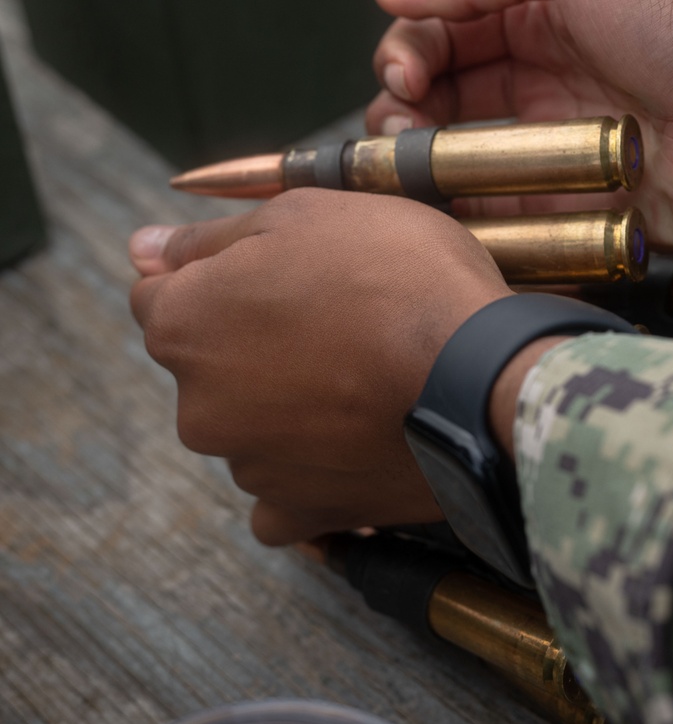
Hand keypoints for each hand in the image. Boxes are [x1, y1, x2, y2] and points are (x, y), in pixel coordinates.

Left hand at [129, 191, 509, 544]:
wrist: (481, 373)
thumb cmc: (396, 274)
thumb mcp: (304, 214)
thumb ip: (209, 237)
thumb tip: (142, 245)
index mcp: (183, 323)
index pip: (159, 294)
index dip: (221, 275)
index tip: (281, 274)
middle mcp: (195, 403)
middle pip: (207, 365)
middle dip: (252, 343)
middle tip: (339, 319)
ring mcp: (247, 464)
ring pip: (247, 427)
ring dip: (286, 406)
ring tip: (365, 377)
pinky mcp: (302, 509)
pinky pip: (283, 497)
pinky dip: (308, 474)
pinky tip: (351, 444)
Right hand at [368, 0, 672, 248]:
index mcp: (538, 15)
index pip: (444, 31)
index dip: (409, 48)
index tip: (403, 71)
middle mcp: (539, 81)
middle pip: (438, 97)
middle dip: (400, 104)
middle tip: (401, 115)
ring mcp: (551, 151)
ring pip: (456, 161)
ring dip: (416, 161)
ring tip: (407, 160)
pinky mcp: (567, 214)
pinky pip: (497, 223)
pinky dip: (456, 218)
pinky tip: (431, 210)